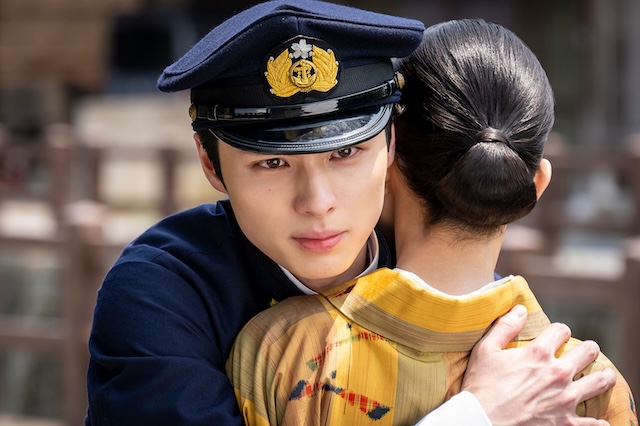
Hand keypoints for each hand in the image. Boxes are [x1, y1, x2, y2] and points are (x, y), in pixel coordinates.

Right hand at [462, 305, 615, 425]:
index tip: (558, 335)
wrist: (483, 421)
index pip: (560, 331)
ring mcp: (564, 399)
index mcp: (538, 354)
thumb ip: (504, 326)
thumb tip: (520, 309)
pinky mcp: (565, 422)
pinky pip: (591, 423)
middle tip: (588, 351)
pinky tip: (600, 421)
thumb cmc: (481, 386)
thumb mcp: (485, 350)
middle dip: (588, 349)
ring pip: (597, 383)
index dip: (559, 331)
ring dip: (603, 377)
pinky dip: (598, 423)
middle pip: (586, 353)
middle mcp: (557, 373)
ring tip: (605, 376)